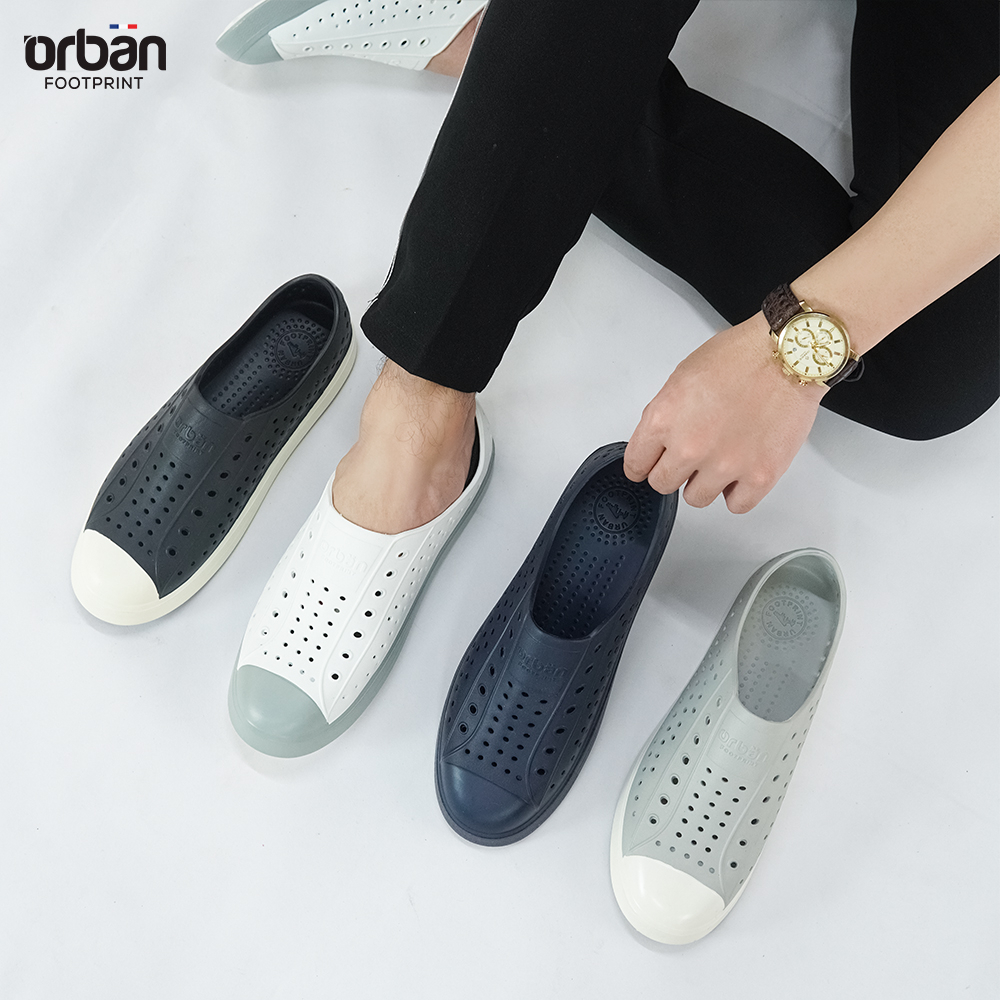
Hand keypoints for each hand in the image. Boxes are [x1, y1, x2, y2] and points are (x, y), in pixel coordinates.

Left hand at [623, 314, 826, 512]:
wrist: (788, 355)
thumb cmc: (739, 357)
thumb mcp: (680, 378)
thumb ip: (664, 417)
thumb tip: (658, 443)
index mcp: (663, 420)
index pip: (635, 465)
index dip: (643, 464)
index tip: (650, 465)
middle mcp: (690, 447)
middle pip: (662, 484)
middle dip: (673, 471)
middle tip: (690, 457)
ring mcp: (725, 465)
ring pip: (696, 499)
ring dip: (704, 483)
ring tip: (720, 459)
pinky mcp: (759, 476)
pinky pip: (737, 505)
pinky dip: (737, 492)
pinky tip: (741, 472)